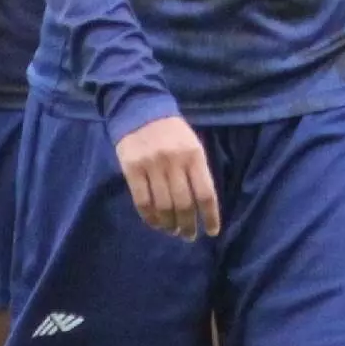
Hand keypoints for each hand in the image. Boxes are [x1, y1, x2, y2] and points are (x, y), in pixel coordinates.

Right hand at [114, 116, 219, 240]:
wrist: (140, 110)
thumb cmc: (171, 131)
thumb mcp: (192, 144)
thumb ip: (197, 171)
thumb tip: (202, 206)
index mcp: (194, 155)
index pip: (205, 193)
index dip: (210, 217)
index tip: (212, 232)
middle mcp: (174, 161)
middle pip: (184, 204)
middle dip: (188, 225)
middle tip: (188, 235)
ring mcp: (151, 166)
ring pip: (163, 206)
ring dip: (169, 224)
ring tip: (172, 230)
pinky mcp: (132, 169)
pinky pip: (142, 202)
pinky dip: (150, 218)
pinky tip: (156, 223)